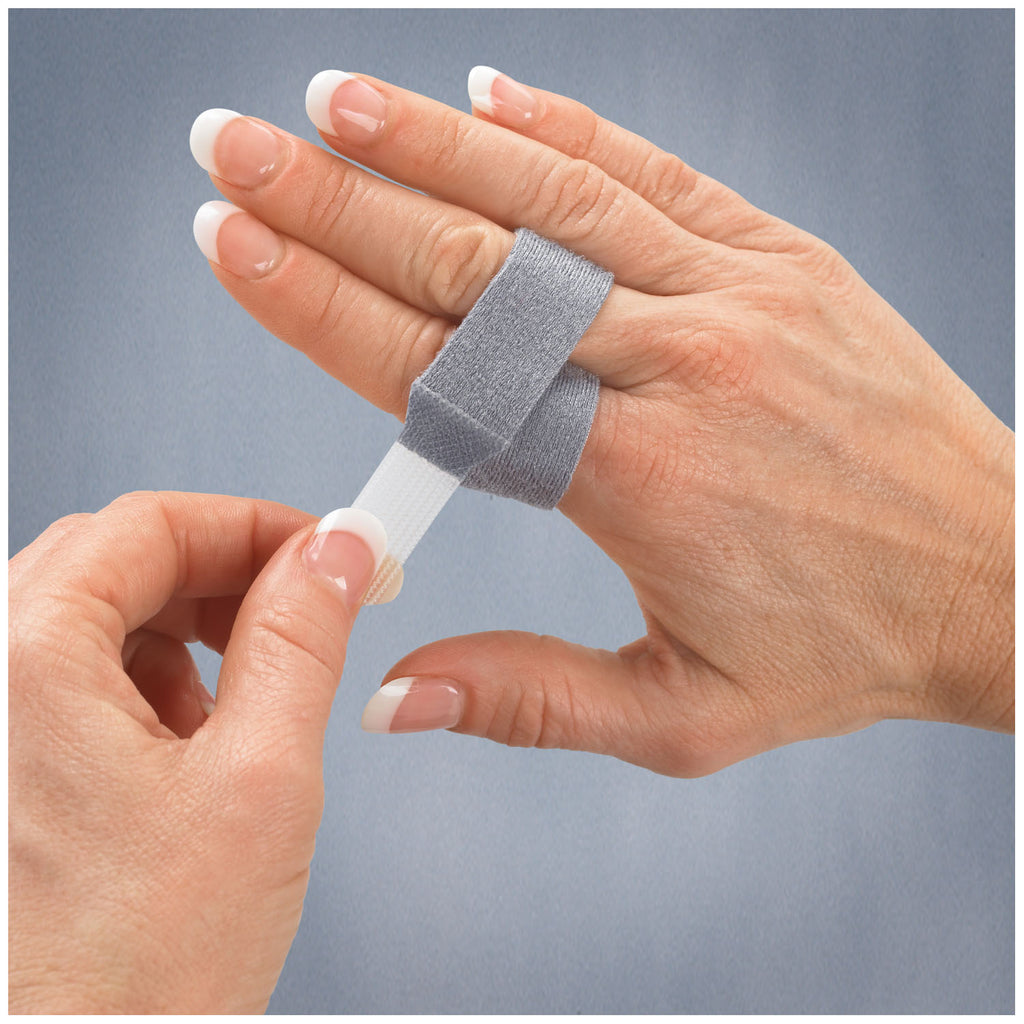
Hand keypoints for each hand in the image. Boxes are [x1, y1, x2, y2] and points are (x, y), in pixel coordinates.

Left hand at [9, 491, 379, 1011]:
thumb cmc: (137, 977)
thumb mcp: (261, 779)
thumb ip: (302, 639)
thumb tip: (336, 552)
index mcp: (24, 665)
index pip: (148, 524)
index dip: (254, 525)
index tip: (324, 551)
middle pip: (118, 561)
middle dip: (226, 575)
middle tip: (308, 605)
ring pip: (100, 617)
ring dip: (191, 633)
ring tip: (250, 700)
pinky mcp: (9, 764)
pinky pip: (79, 677)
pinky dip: (155, 684)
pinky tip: (195, 745)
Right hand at [189, 69, 1012, 775]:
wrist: (998, 579)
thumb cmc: (841, 651)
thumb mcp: (685, 716)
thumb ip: (532, 700)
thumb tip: (392, 691)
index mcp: (637, 479)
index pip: (440, 377)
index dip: (321, 309)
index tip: (235, 252)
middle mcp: (679, 365)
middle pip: (475, 268)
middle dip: (335, 203)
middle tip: (231, 151)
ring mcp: (738, 294)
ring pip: (555, 200)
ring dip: (430, 141)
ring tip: (328, 104)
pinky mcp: (784, 257)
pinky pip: (655, 175)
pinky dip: (565, 127)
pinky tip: (489, 91)